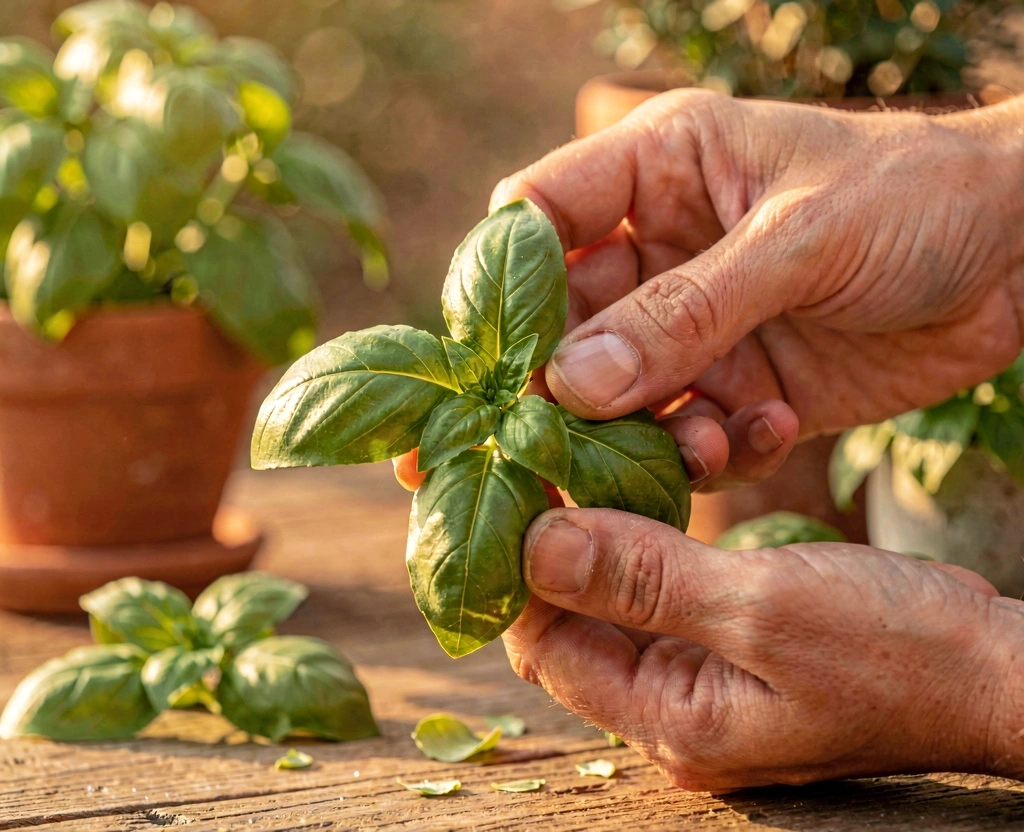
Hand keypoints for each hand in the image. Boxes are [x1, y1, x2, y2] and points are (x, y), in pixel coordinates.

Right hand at [488, 90, 1023, 489]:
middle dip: (559, 389)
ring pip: (622, 397)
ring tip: (699, 445)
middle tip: (547, 447)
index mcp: (656, 171)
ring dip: (642, 435)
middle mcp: (661, 251)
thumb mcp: (800, 237)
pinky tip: (762, 434)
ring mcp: (699, 326)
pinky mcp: (742, 386)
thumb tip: (573, 382)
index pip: (534, 219)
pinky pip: (693, 434)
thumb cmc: (920, 197)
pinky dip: (715, 452)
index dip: (498, 287)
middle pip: (564, 326)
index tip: (490, 361)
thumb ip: (687, 310)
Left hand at [503, 506, 1023, 789]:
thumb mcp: (765, 607)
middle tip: (532, 457)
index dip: (516, 565)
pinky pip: (658, 593)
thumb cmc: (900, 650)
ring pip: (612, 601)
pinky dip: (642, 540)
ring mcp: (700, 679)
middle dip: (548, 543)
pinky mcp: (727, 647)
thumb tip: (537, 545)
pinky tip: (636, 486)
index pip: (546, 644)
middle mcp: (672, 709)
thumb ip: (646, 579)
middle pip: (570, 623)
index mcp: (671, 719)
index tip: (506, 482)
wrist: (991, 668)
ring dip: (595, 533)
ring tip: (573, 458)